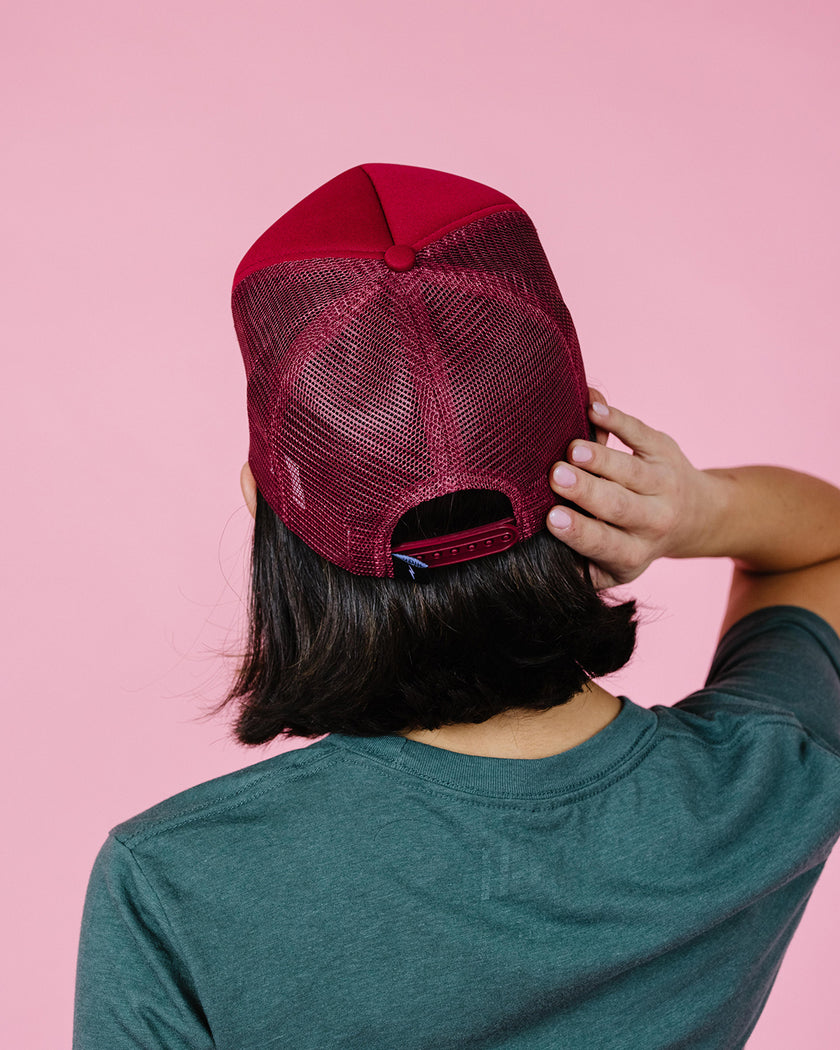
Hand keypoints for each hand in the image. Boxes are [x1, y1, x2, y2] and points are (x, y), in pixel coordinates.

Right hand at [546, 396, 715, 589]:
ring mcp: (662, 483)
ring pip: (630, 470)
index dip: (579, 530)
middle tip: (557, 476)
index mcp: (633, 552)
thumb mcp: (614, 565)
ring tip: (574, 450)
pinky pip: (640, 433)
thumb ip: (582, 564)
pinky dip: (617, 419)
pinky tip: (593, 409)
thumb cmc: (633, 541)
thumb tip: (542, 555)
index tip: (553, 517)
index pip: (604, 542)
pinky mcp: (663, 450)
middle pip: (618, 504)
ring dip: (601, 458)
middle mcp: (653, 520)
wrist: (693, 517)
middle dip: (586, 490)